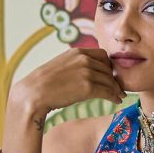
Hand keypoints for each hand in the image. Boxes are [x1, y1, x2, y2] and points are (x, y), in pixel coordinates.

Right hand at [9, 48, 124, 119]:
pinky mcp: (87, 87)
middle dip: (113, 78)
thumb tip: (88, 70)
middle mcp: (84, 59)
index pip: (102, 55)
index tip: (109, 75)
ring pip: (109, 81)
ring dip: (115, 89)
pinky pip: (107, 91)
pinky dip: (114, 96)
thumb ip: (76, 64)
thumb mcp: (61, 64)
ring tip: (119, 95)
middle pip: (108, 68)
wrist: (34, 93)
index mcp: (77, 52)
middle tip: (117, 87)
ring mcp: (86, 72)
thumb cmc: (44, 82)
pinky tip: (116, 100)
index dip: (108, 66)